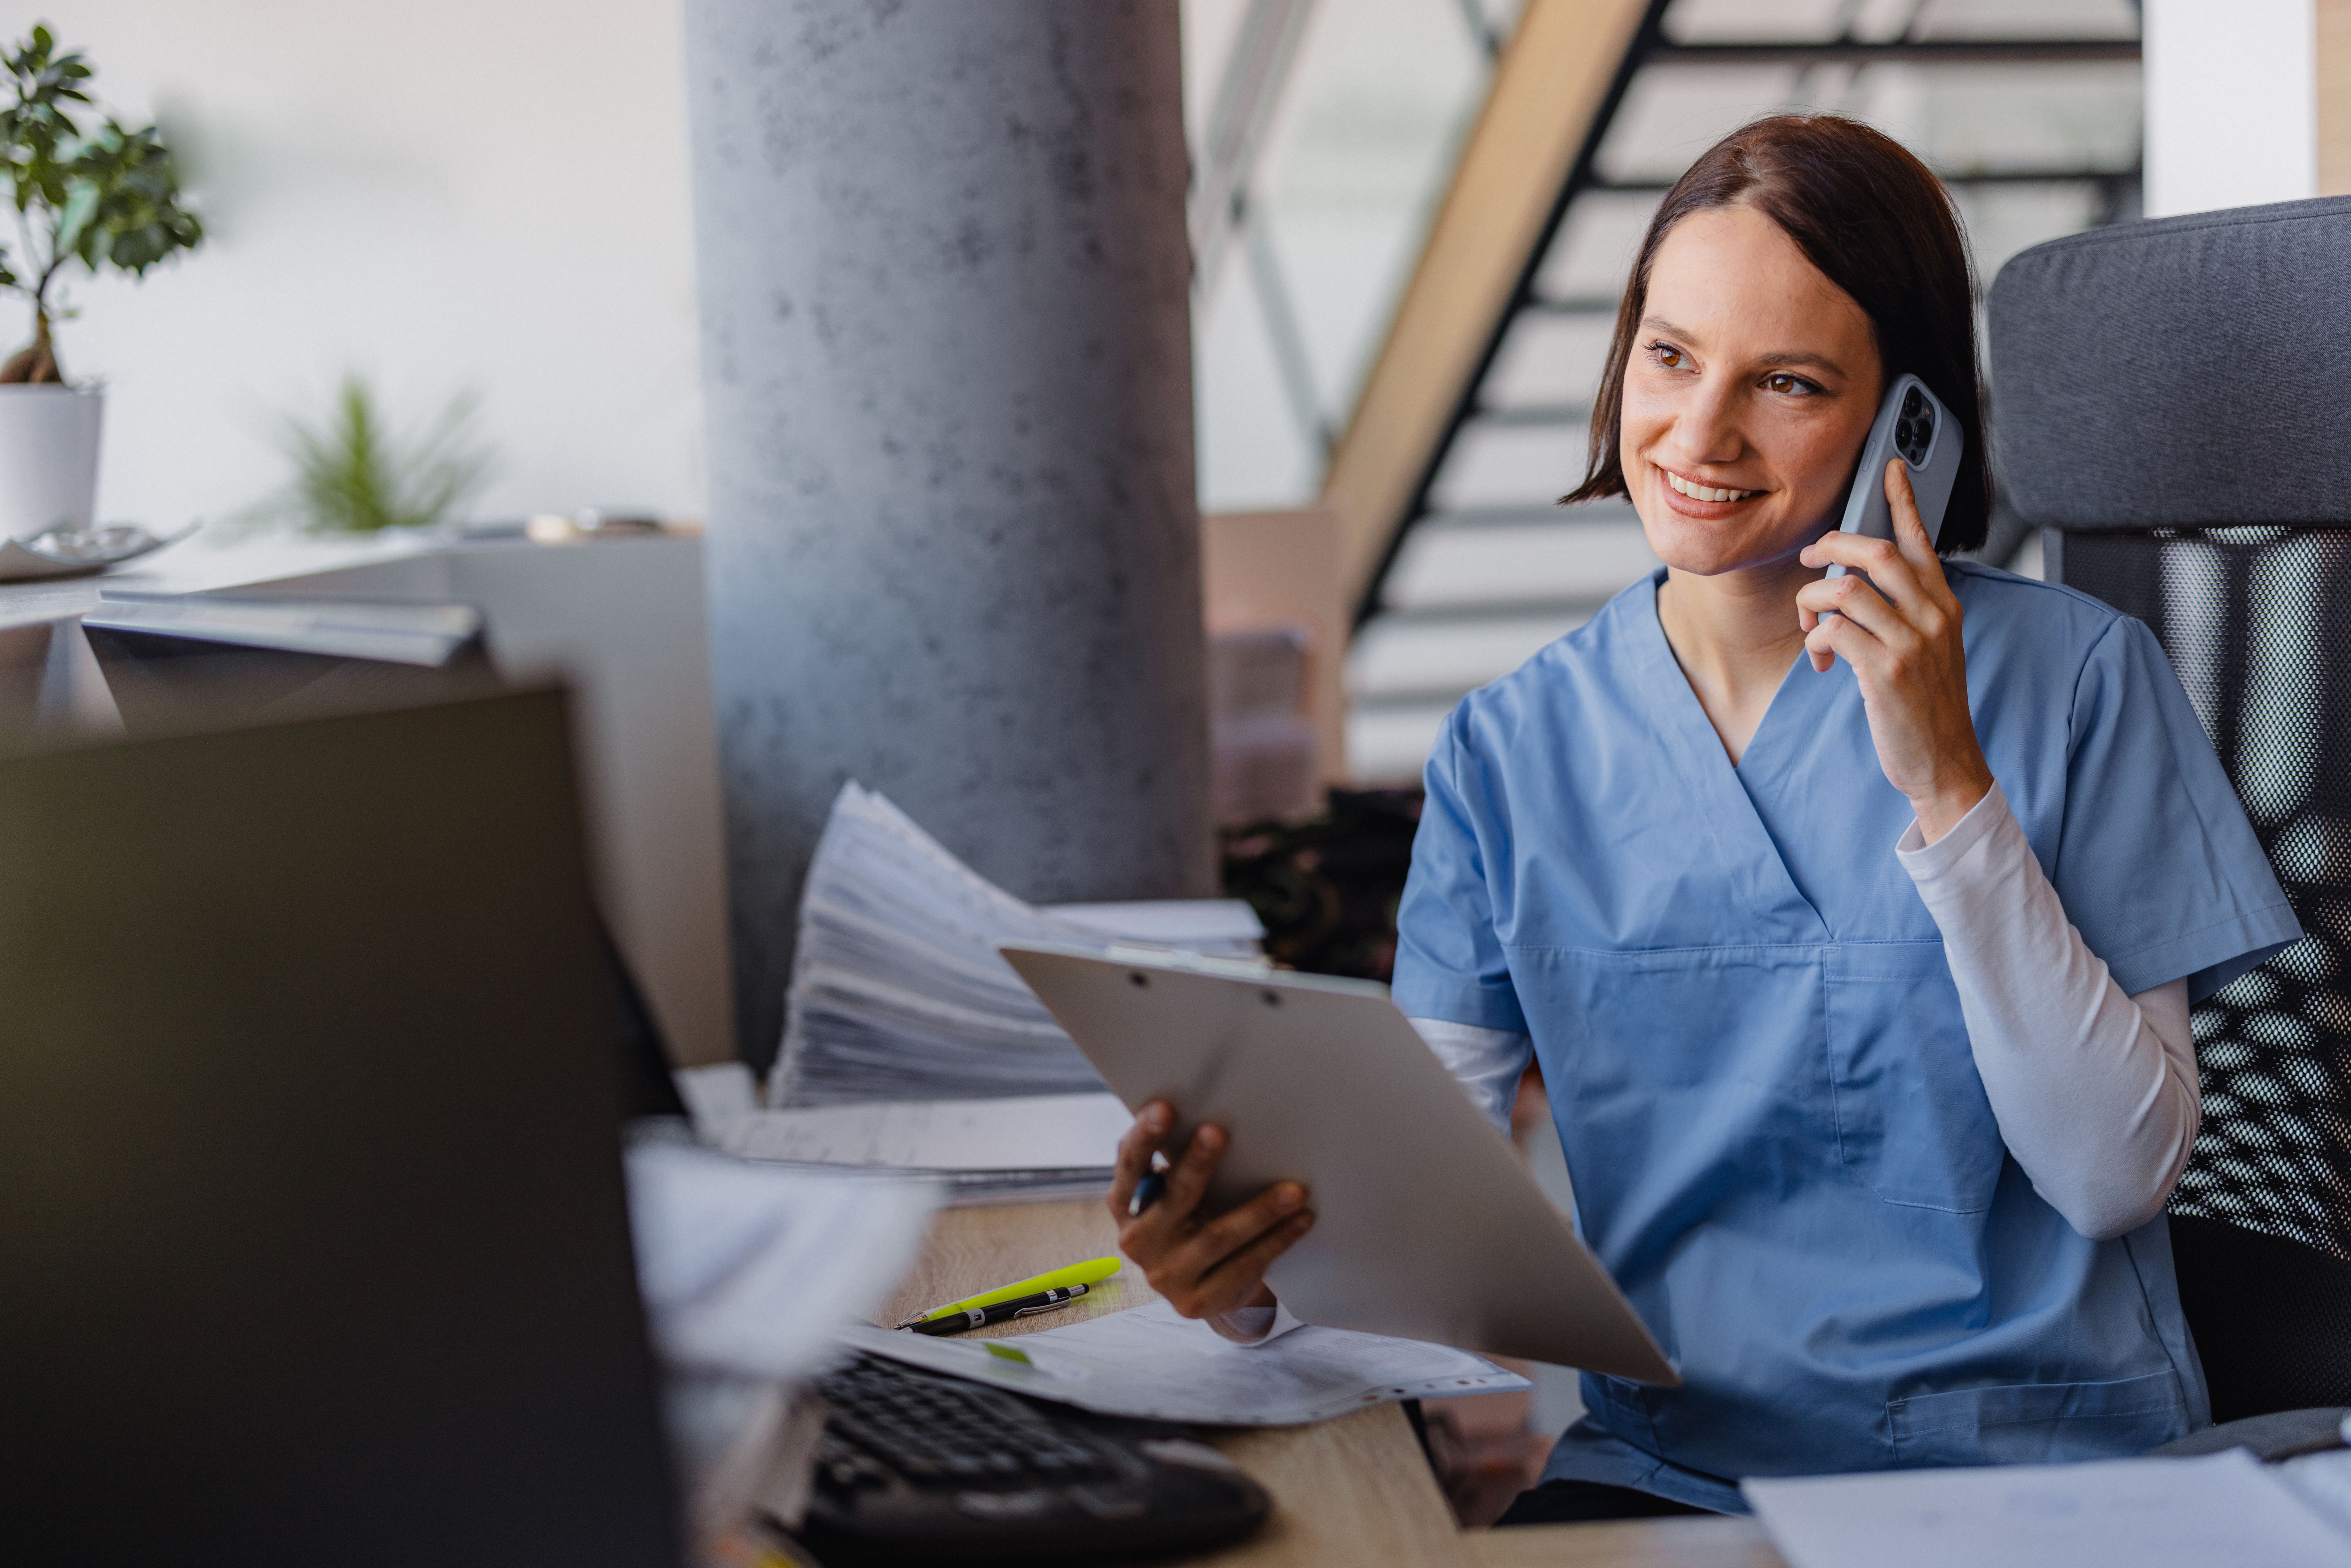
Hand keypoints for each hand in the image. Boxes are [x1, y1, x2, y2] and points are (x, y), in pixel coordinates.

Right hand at [1106, 1101, 1313, 1332]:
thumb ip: (1171, 1160)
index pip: (1130, 1167)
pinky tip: (1302, 1220)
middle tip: (1220, 1131)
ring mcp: (1166, 1277)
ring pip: (1217, 1237)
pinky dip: (1277, 1241)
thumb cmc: (1187, 1219)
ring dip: (1260, 1211)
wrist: (1197, 1286)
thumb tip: (1197, 1106)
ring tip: (1295, 1191)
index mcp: (1126, 1205)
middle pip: (1174, 1199)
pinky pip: (1244, 1266)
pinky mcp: (1197, 1302)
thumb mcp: (1169, 1193)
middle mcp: (1138, 1242)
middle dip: (1198, 1164)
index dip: (1144, 1138)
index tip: (1165, 1108)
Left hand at [1796, 459, 1992, 842]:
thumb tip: (1856, 586)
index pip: (1922, 541)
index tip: (1889, 470)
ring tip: (1812, 626)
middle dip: (1833, 546)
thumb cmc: (1928, 705)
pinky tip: (1820, 663)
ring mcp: (1911, 643)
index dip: (1903, 502)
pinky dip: (1815, 642)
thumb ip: (1906, 612)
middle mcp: (1932, 616)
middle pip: (1878, 553)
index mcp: (1943, 605)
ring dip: (1813, 602)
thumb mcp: (1930, 648)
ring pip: (1846, 590)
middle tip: (1812, 558)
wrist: (1946, 762)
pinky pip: (1833, 632)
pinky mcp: (1886, 671)